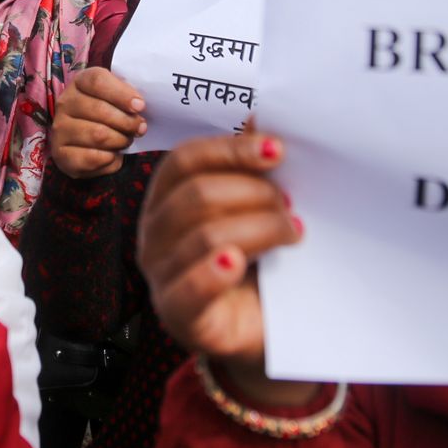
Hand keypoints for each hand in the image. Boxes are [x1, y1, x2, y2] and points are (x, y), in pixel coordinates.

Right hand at [49, 67, 146, 178]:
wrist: (88, 144)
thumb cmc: (109, 116)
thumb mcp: (118, 98)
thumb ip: (128, 97)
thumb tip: (138, 106)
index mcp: (80, 82)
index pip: (97, 81)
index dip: (122, 94)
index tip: (140, 106)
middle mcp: (65, 103)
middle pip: (100, 109)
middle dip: (127, 122)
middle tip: (139, 128)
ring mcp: (60, 129)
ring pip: (98, 135)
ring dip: (120, 141)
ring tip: (125, 141)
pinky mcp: (62, 155)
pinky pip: (92, 158)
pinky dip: (110, 159)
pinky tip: (113, 155)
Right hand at [138, 131, 316, 405]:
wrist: (267, 330)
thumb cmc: (259, 262)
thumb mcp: (256, 210)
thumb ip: (253, 169)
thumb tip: (260, 117)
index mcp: (167, 197)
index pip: (185, 159)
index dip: (230, 150)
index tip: (278, 150)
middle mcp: (154, 232)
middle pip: (196, 195)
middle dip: (254, 194)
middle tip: (292, 204)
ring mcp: (160, 275)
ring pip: (205, 236)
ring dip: (259, 229)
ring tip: (293, 233)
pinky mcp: (178, 315)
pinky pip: (190, 289)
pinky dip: (214, 273)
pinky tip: (237, 264)